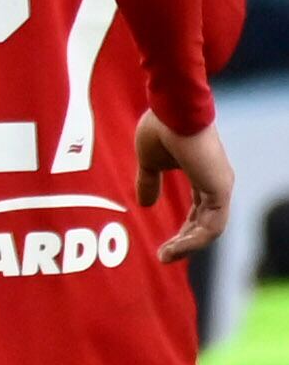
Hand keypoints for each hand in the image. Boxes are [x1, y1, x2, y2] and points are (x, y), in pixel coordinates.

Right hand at [141, 112, 237, 261]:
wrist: (172, 108)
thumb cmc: (162, 126)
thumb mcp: (149, 161)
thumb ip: (149, 182)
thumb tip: (144, 205)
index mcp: (203, 176)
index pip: (199, 212)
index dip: (183, 230)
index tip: (164, 244)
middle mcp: (216, 183)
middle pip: (205, 224)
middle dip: (184, 242)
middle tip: (164, 256)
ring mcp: (220, 185)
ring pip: (210, 229)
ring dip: (188, 246)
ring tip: (166, 256)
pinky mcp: (219, 188)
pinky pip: (212, 225)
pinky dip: (194, 240)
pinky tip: (176, 247)